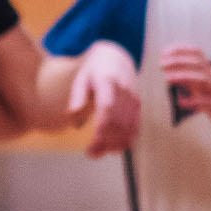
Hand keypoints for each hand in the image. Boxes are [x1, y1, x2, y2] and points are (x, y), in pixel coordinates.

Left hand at [68, 41, 140, 155]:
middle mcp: (123, 90)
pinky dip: (125, 141)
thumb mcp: (81, 78)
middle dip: (106, 141)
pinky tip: (112, 148)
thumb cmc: (94, 71)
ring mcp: (133, 98)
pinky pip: (134, 127)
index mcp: (107, 80)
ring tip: (97, 153)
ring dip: (114, 145)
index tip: (92, 140)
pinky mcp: (138, 105)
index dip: (102, 126)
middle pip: (118, 121)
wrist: (116, 57)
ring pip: (128, 127)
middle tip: (90, 153)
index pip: (107, 106)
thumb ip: (77, 98)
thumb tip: (72, 119)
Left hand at [160, 45, 210, 140]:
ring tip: (167, 78)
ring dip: (184, 76)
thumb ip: (192, 83)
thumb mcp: (206, 92)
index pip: (197, 54)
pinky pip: (208, 103)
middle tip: (161, 64)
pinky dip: (194, 102)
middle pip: (198, 63)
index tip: (164, 52)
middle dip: (178, 60)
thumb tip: (173, 73)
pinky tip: (181, 102)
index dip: (180, 50)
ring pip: (203, 79)